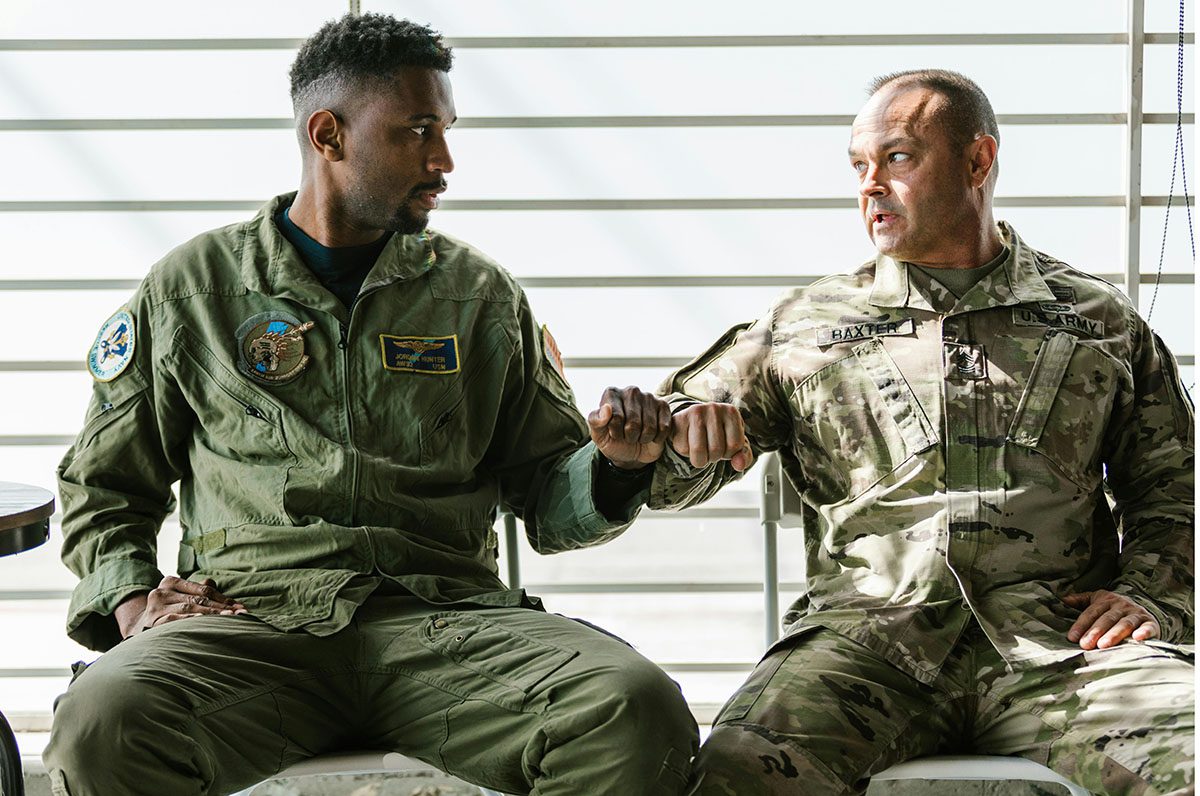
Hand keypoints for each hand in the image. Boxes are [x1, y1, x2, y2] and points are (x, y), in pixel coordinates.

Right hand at [116, 576, 245, 638]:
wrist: (137, 630)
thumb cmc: (167, 612)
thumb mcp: (181, 598)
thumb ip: (199, 591)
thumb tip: (215, 582)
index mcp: (170, 582)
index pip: (203, 590)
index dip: (224, 598)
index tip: (241, 607)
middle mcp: (161, 592)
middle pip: (199, 599)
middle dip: (222, 607)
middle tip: (241, 614)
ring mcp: (156, 608)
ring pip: (190, 610)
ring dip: (212, 616)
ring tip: (230, 619)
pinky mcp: (153, 623)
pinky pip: (177, 622)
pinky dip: (193, 623)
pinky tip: (206, 626)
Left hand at [587, 386, 671, 468]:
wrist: (632, 453)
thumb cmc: (613, 441)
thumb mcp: (599, 435)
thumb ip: (595, 421)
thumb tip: (607, 409)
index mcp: (611, 394)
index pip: (615, 417)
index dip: (615, 432)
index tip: (613, 433)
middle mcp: (631, 391)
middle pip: (633, 423)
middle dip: (630, 436)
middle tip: (627, 436)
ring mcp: (648, 397)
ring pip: (649, 427)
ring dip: (643, 438)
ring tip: (639, 435)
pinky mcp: (663, 406)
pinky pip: (663, 428)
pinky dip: (657, 437)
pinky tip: (652, 434)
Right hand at [670, 402, 753, 471]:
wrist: (694, 422)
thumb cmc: (720, 435)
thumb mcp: (735, 444)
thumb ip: (744, 457)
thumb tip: (739, 466)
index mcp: (731, 412)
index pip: (734, 446)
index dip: (728, 453)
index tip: (724, 445)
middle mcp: (714, 408)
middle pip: (716, 449)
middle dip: (713, 457)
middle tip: (710, 448)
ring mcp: (695, 412)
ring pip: (698, 451)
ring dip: (700, 459)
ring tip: (701, 448)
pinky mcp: (678, 418)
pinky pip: (682, 448)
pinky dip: (686, 452)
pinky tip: (688, 442)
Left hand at [1063, 590, 1158, 649]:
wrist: (1144, 609)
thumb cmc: (1114, 608)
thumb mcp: (1098, 600)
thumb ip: (1081, 601)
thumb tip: (1062, 599)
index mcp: (1107, 600)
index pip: (1091, 612)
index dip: (1081, 625)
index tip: (1072, 637)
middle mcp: (1122, 605)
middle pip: (1107, 619)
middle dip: (1095, 631)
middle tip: (1086, 644)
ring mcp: (1137, 614)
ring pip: (1124, 623)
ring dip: (1114, 634)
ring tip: (1104, 645)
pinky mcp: (1150, 623)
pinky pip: (1148, 627)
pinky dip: (1144, 632)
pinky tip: (1137, 638)